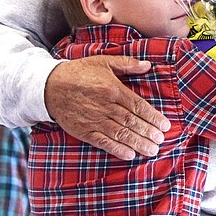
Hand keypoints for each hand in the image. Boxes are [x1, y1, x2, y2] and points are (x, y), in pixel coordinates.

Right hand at [44, 56, 170, 159]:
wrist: (50, 86)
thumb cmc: (79, 72)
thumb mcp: (103, 61)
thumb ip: (127, 63)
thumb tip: (148, 65)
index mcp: (112, 89)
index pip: (138, 105)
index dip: (152, 116)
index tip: (165, 125)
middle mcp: (106, 106)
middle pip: (131, 122)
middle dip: (148, 132)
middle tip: (161, 140)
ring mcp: (95, 120)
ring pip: (120, 134)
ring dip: (138, 143)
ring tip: (152, 150)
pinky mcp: (84, 131)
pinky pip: (103, 142)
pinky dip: (117, 149)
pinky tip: (130, 154)